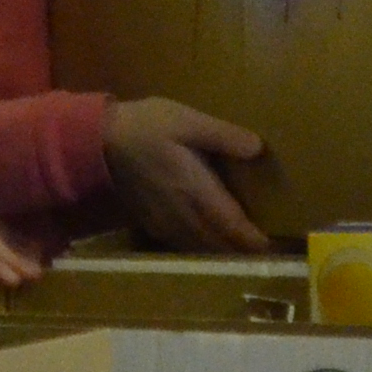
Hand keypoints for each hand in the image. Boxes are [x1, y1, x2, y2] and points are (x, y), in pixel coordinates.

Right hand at [102, 97, 271, 252]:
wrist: (96, 143)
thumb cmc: (145, 127)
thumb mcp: (187, 120)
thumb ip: (223, 136)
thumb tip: (258, 148)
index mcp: (197, 192)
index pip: (233, 226)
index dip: (255, 240)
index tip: (275, 244)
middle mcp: (183, 215)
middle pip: (220, 244)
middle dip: (243, 250)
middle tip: (266, 249)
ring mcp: (165, 223)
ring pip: (201, 248)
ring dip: (222, 251)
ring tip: (241, 248)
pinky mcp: (151, 222)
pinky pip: (183, 244)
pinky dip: (201, 247)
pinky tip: (207, 239)